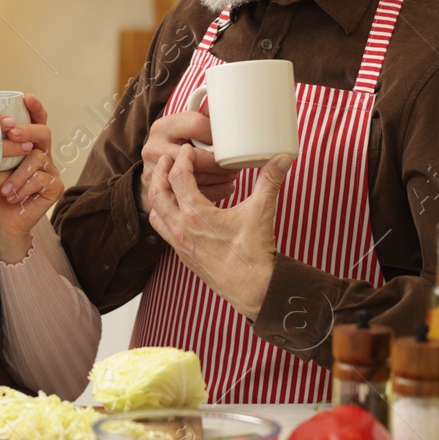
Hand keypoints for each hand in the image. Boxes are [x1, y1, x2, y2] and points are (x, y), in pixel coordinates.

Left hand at [0, 94, 61, 262]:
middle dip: (28, 131)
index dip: (33, 107)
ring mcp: (49, 170)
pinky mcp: (54, 188)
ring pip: (39, 158)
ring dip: (19, 171)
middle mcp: (40, 153)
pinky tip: (10, 196)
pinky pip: (42, 180)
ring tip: (3, 187)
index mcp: (24, 144)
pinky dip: (23, 187)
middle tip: (13, 134)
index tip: (26, 96)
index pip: (33, 119)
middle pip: (43, 133)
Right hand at [139, 110, 239, 212]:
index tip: (231, 142)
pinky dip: (215, 192)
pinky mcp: (161, 192)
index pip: (197, 126)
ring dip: (220, 179)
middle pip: (197, 158)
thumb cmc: (177, 143)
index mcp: (162, 127)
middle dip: (221, 163)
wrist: (156, 167)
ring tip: (233, 175)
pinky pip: (193, 195)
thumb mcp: (184, 126)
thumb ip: (204, 119)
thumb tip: (229, 107)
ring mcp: (155, 173)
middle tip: (236, 164)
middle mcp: (154, 149)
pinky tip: (227, 186)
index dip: (218, 135)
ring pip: (196, 179)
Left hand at [147, 144, 292, 316]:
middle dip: (160, 173)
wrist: (253, 289)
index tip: (188, 150)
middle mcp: (181, 228)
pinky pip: (164, 230)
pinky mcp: (184, 255)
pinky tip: (176, 211)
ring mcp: (180, 244)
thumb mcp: (261, 211)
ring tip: (166, 182)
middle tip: (168, 159)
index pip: (178, 178)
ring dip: (157, 195)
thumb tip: (283, 158)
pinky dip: (164, 214)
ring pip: (155, 213)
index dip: (182, 160)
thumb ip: (270, 180)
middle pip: (157, 193)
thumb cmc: (254, 253)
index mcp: (196, 215)